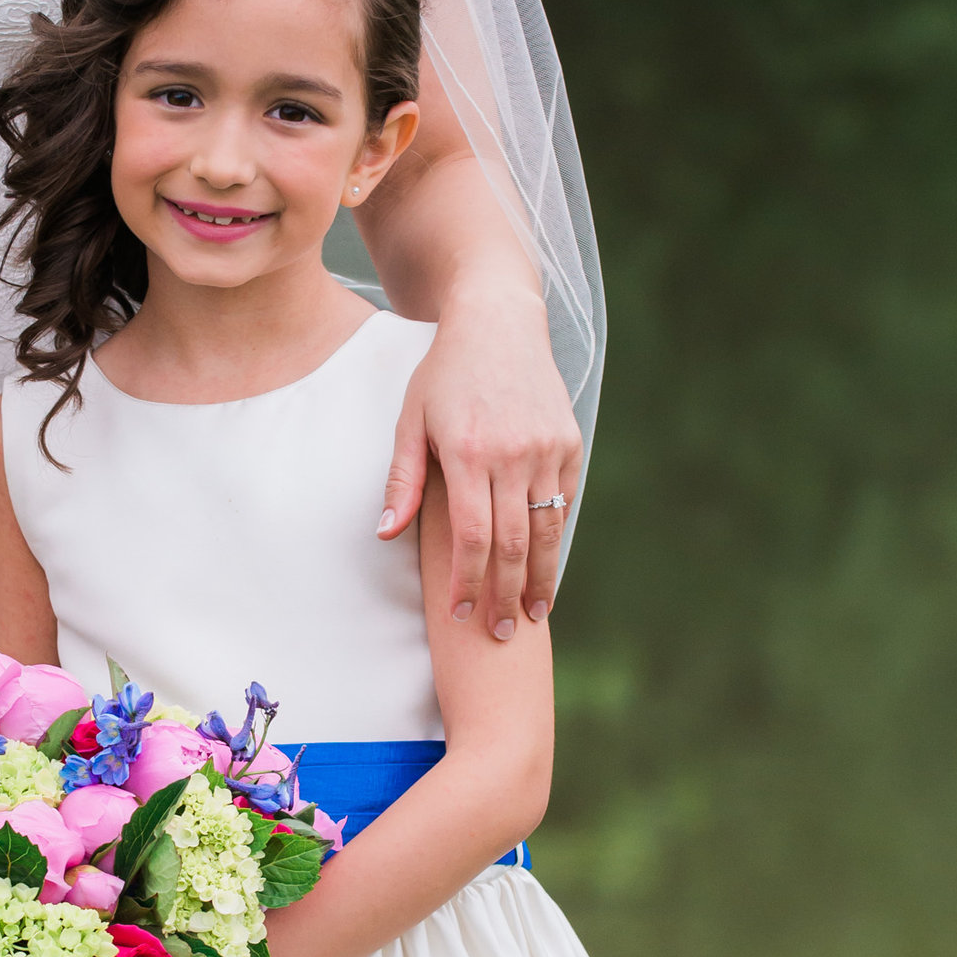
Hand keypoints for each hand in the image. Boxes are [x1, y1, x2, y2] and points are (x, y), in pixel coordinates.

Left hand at [378, 289, 580, 639]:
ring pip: (546, 529)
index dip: (465, 582)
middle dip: (505, 595)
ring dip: (540, 578)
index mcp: (468, 451)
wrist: (498, 321)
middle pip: (513, 543)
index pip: (470, 536)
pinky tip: (546, 567)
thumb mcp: (410, 419)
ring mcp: (548, 448)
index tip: (459, 615)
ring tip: (533, 615)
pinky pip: (563, 501)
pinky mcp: (570, 442)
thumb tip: (386, 534)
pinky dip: (554, 537)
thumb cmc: (443, 373)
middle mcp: (513, 453)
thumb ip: (403, 479)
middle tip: (502, 634)